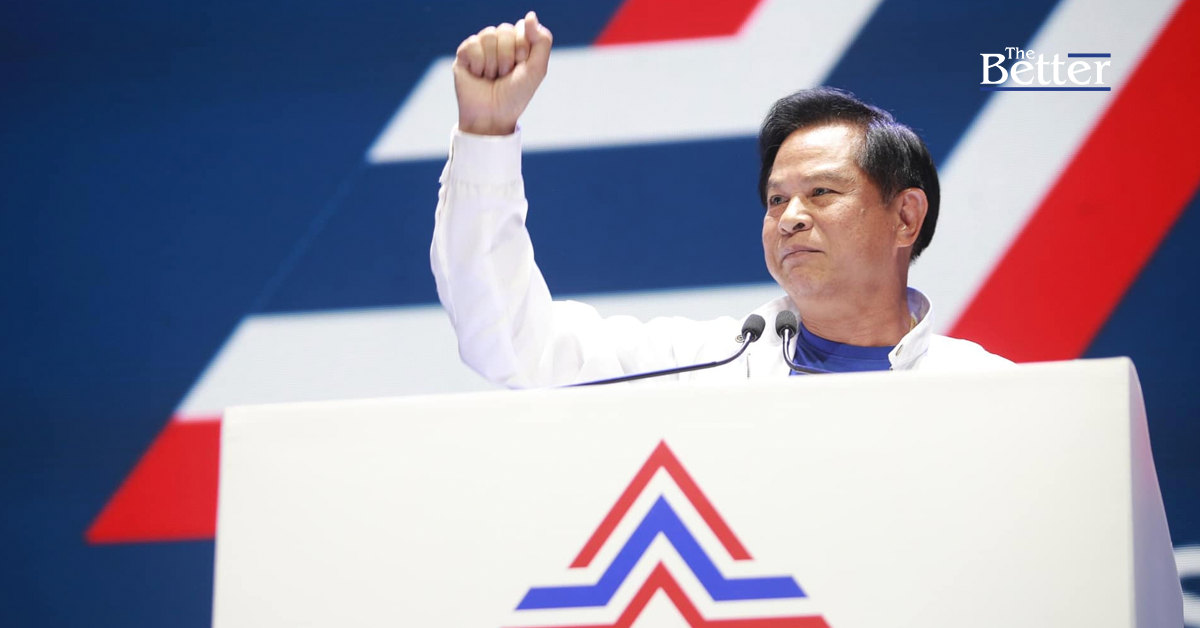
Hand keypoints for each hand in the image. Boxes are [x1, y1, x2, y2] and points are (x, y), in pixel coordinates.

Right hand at [453, 11, 553, 135]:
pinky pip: (472, 44)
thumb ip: (542, 41)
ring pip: (488, 35)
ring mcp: (481, 47)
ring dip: (493, 63)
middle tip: (505, 75)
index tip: (521, 66)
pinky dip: (478, 64)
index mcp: (517, 43)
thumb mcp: (537, 70)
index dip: (522, 49)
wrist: (492, 116)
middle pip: (505, 30)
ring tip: (491, 77)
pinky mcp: (464, 54)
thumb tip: (530, 15)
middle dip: (508, 57)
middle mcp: (499, 42)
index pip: (521, 27)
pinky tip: (478, 75)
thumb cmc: (515, 95)